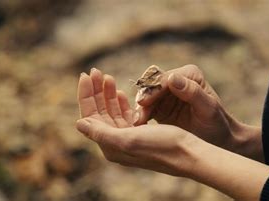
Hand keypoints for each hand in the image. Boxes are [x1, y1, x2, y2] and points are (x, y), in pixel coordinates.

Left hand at [76, 68, 200, 175]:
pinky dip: (120, 102)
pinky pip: (124, 115)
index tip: (86, 74)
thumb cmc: (163, 146)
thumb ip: (102, 132)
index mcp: (110, 145)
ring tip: (107, 77)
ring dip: (108, 94)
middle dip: (96, 91)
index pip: (90, 116)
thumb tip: (78, 124)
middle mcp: (116, 143)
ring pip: (111, 112)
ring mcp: (128, 138)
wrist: (190, 155)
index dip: (86, 94)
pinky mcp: (140, 133)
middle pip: (99, 112)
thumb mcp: (129, 139)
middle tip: (96, 71)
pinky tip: (120, 92)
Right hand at [135, 64, 262, 159]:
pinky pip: (145, 108)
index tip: (143, 103)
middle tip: (137, 116)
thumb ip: (192, 92)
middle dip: (143, 100)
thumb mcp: (208, 109)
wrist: (219, 140)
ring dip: (139, 109)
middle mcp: (176, 80)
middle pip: (151, 85)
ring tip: (136, 124)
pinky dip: (140, 116)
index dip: (152, 90)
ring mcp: (166, 93)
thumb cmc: (217, 124)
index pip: (165, 78)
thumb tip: (172, 77)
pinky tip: (138, 126)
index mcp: (189, 74)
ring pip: (146, 97)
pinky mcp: (159, 106)